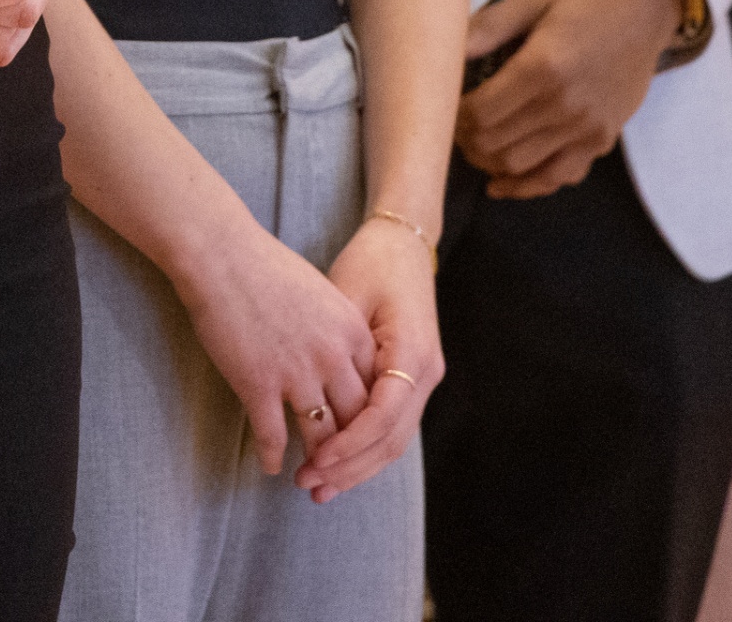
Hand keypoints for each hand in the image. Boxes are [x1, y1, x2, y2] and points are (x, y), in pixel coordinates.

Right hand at [164, 217, 373, 478]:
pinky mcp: (259, 383)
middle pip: (355, 420)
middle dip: (350, 452)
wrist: (219, 253)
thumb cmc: (264, 267)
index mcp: (352, 332)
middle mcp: (333, 357)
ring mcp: (297, 373)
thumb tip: (340, 357)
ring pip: (321, 436)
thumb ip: (337, 329)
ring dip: (316, 463)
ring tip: (309, 479)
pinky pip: (273, 435)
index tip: (361, 437)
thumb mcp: (319, 293)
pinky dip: (272, 456)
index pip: (376, 391)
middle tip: (341, 471)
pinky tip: (269, 465)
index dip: (369, 420)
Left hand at [298, 214, 440, 500]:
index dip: (350, 445)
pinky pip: (391, 425)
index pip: (383, 416)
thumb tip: (306, 392)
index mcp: (412, 351)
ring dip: (357, 467)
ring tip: (317, 485)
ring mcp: (424, 378)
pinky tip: (336, 463)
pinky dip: (364, 447)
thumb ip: (336, 345)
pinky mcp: (412, 380)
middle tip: (309, 486)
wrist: (403, 244)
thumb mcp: (346, 294)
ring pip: (394, 440)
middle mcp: (425, 372)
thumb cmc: (371, 262)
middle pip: (391, 439)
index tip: (315, 462)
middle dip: (350, 468)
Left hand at [456, 0, 677, 197]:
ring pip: (521, 167)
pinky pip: (558, 178)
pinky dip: (526, 186)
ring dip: (487, 162)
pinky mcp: (601, 141)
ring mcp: (587, 129)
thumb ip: (486, 27)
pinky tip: (501, 183)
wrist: (644, 10)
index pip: (480, 113)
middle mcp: (566, 105)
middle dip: (463, 139)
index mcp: (543, 67)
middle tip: (451, 124)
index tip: (441, 103)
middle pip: (495, 144)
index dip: (451, 115)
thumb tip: (440, 50)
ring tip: (472, 143)